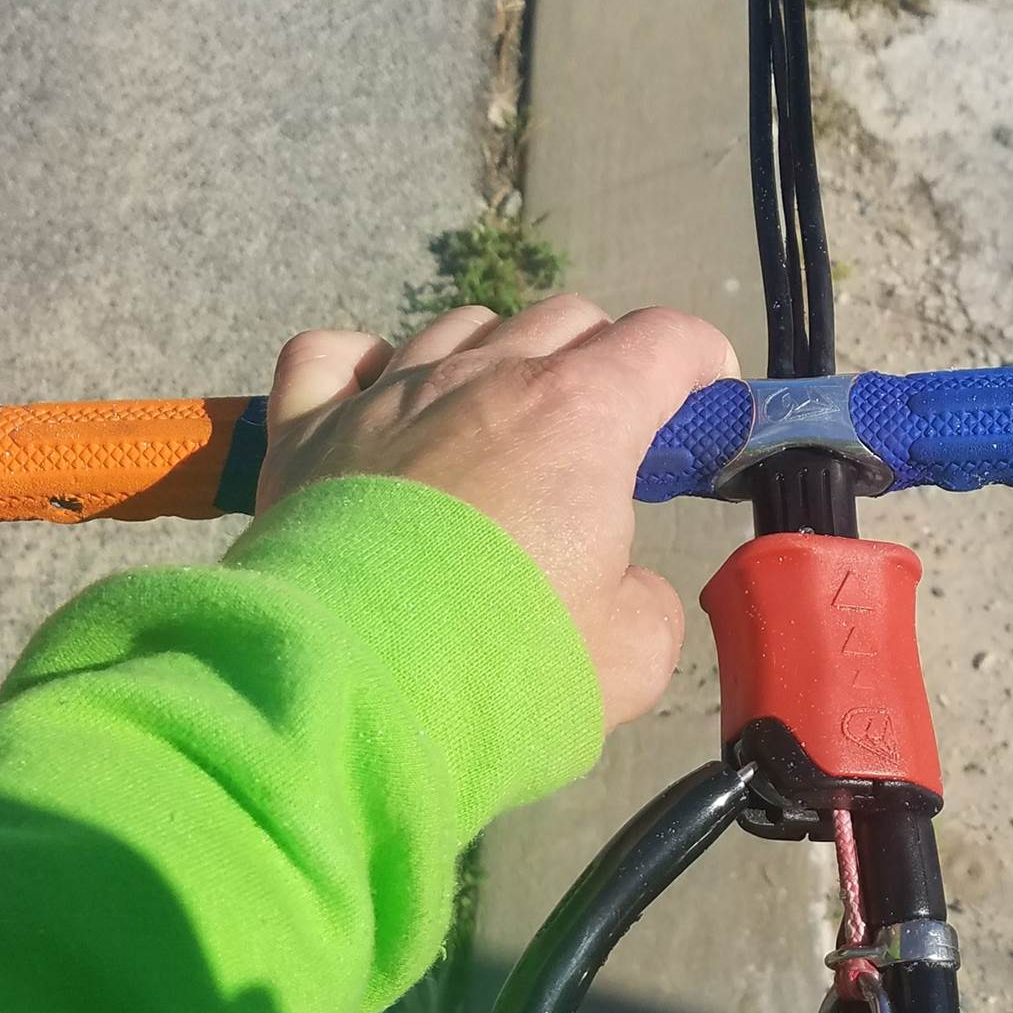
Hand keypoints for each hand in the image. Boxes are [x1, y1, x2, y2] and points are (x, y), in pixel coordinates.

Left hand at [256, 296, 736, 729]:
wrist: (350, 692)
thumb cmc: (501, 667)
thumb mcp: (632, 654)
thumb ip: (646, 601)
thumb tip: (622, 588)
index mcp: (581, 415)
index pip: (664, 341)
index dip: (700, 365)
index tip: (706, 404)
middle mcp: (484, 380)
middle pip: (567, 320)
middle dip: (606, 361)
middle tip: (611, 437)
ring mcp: (389, 396)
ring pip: (461, 327)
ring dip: (499, 360)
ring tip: (504, 426)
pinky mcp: (307, 432)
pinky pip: (333, 354)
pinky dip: (365, 364)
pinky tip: (382, 398)